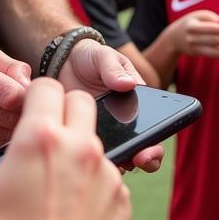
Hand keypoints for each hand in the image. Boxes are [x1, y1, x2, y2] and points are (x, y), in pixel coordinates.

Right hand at [0, 79, 130, 219]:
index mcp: (41, 137)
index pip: (48, 85)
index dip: (35, 95)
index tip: (27, 113)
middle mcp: (80, 146)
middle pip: (81, 102)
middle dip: (64, 109)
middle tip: (45, 136)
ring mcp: (107, 173)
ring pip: (96, 142)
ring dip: (78, 151)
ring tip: (55, 183)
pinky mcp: (122, 199)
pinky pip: (109, 178)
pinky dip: (93, 185)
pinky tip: (72, 211)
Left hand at [57, 40, 162, 172]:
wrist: (63, 62)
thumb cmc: (91, 58)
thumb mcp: (103, 56)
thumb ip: (113, 68)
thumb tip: (128, 84)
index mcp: (137, 105)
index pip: (154, 130)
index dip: (155, 145)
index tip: (149, 149)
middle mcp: (125, 124)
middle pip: (141, 151)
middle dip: (146, 160)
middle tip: (141, 160)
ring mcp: (105, 134)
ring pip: (118, 158)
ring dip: (120, 163)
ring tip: (116, 163)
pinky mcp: (84, 138)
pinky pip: (91, 155)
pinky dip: (92, 160)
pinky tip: (87, 159)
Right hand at [175, 9, 218, 59]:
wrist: (174, 38)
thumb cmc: (191, 22)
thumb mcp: (197, 16)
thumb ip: (210, 17)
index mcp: (192, 25)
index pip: (211, 27)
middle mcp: (191, 37)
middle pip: (213, 39)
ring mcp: (193, 47)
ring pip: (213, 50)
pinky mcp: (197, 53)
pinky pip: (212, 55)